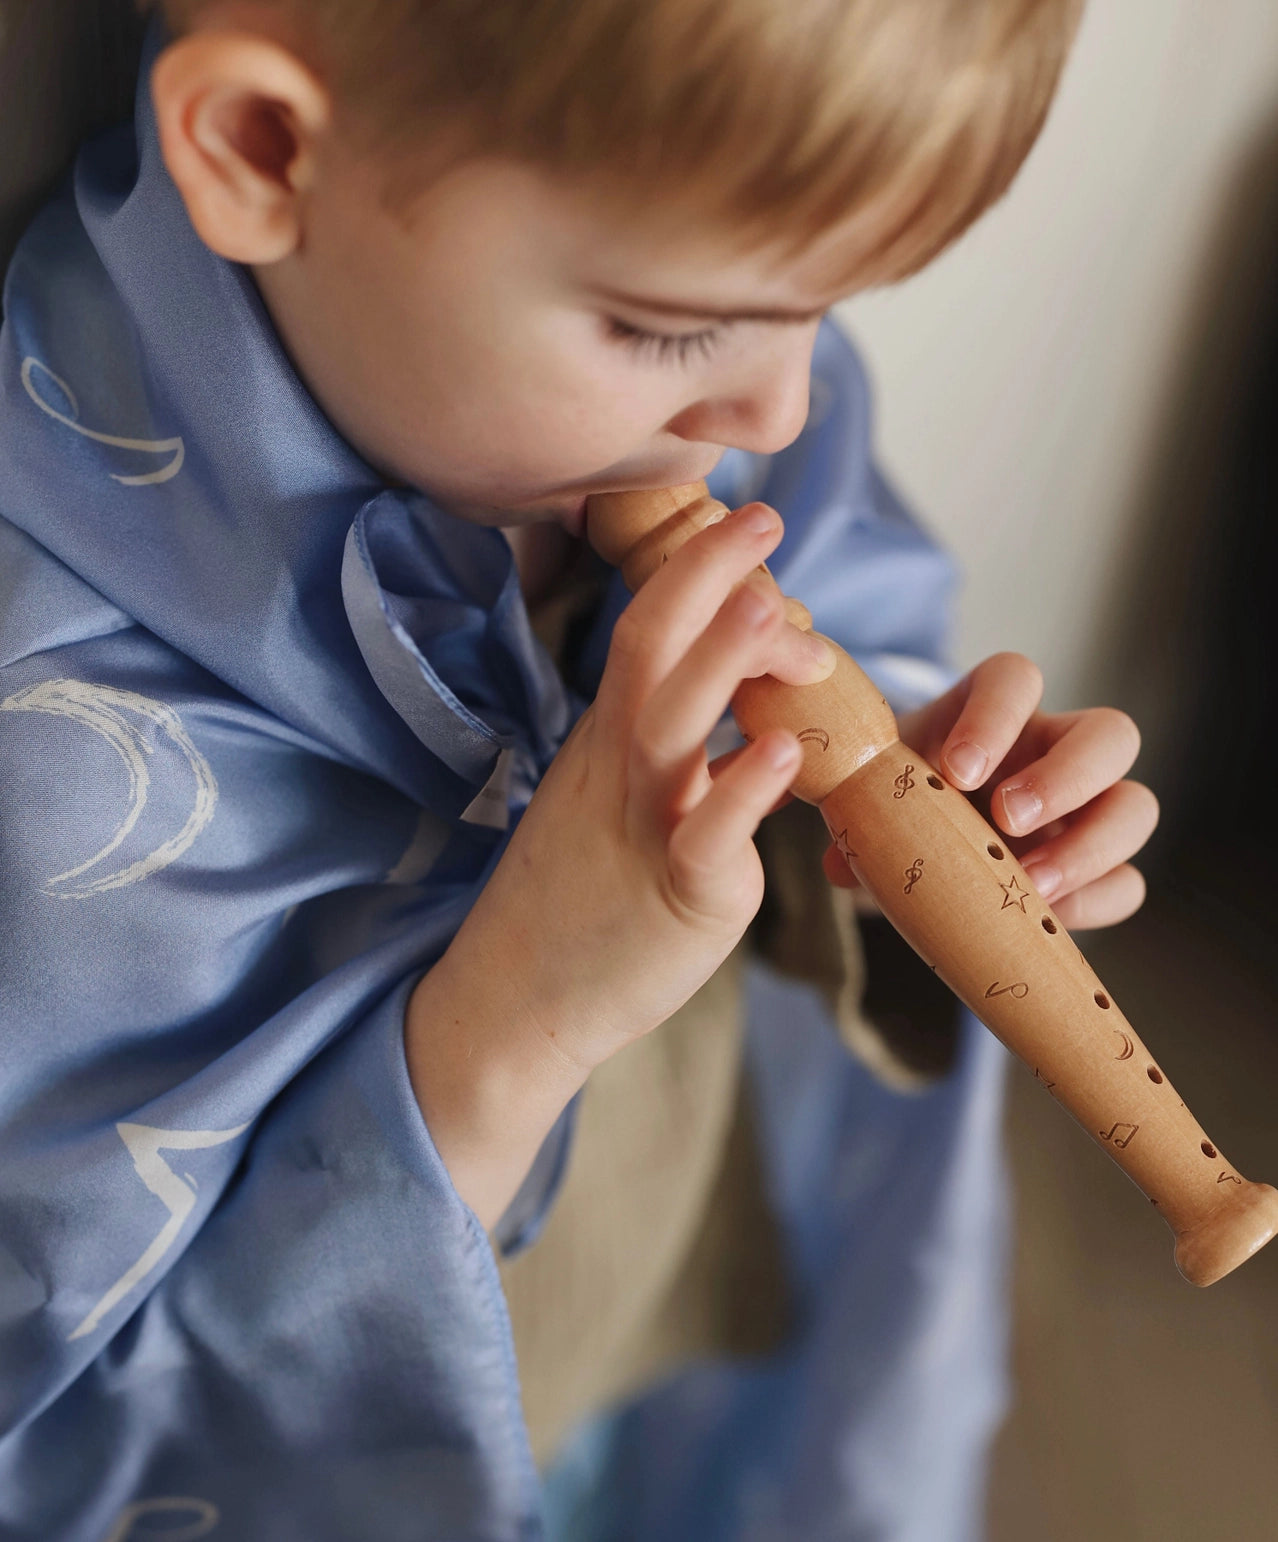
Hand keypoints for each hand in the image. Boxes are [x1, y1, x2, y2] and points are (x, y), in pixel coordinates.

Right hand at [435, 501, 832, 1074]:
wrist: (515, 998)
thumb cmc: (575, 896)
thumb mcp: (611, 797)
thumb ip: (670, 746)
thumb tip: (748, 712)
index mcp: (612, 737)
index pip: (648, 630)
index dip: (695, 571)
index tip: (748, 521)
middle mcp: (625, 767)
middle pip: (653, 652)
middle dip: (707, 578)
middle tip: (764, 518)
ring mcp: (646, 826)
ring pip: (674, 727)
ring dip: (719, 661)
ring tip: (765, 604)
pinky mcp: (677, 894)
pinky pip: (708, 838)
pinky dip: (741, 796)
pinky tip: (778, 757)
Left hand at [818, 652, 1158, 931]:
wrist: (912, 836)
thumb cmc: (895, 793)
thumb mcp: (873, 789)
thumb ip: (860, 814)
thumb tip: (844, 864)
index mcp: (992, 710)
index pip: (1015, 678)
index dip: (995, 715)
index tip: (955, 769)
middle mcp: (1052, 747)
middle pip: (1109, 733)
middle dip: (1066, 777)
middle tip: (1007, 818)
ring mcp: (1084, 808)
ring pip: (1136, 806)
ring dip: (1090, 847)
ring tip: (1030, 885)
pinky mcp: (1095, 868)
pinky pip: (1126, 882)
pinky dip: (1092, 902)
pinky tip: (1042, 918)